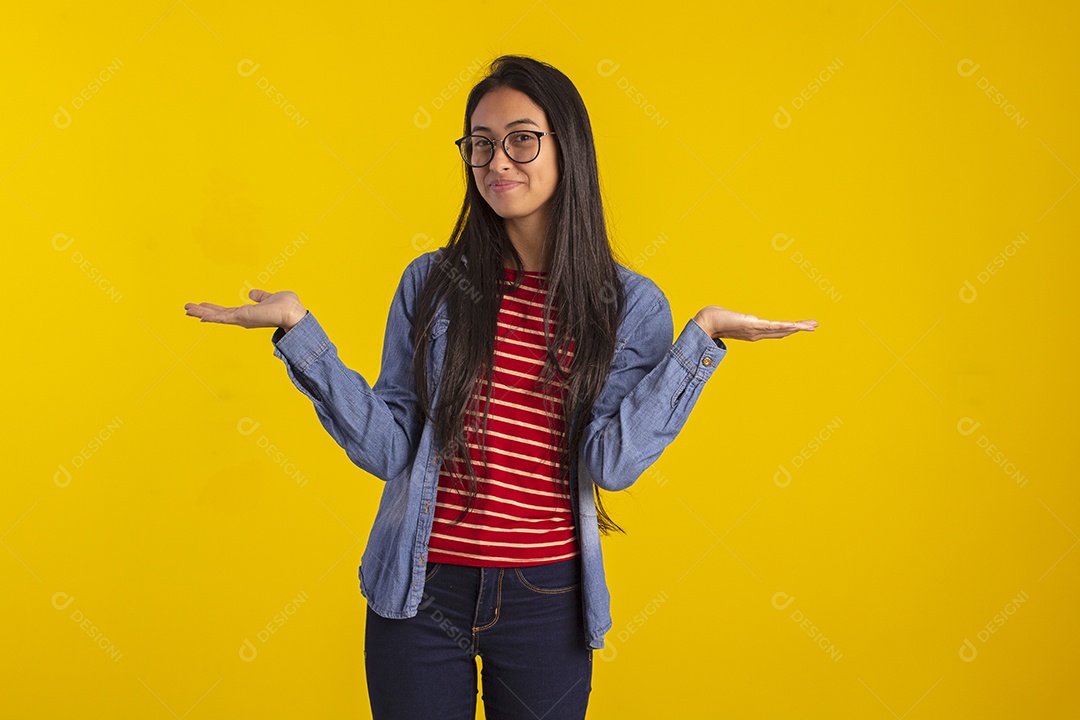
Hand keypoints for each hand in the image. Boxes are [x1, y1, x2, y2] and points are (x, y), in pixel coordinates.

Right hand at [184, 289, 306, 330]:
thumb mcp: (271, 297)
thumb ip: (261, 296)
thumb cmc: (287, 306)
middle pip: (218, 314)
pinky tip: (199, 315)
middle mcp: (242, 318)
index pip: (227, 311)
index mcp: (248, 313)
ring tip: (186, 309)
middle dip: (202, 311)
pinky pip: (221, 317)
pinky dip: (209, 316)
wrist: (292, 312)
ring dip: (201, 312)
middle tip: (187, 308)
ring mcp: (241, 319)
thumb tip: (252, 293)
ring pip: (216, 316)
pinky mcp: (241, 318)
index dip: (214, 309)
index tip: (202, 306)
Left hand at [693, 305, 816, 341]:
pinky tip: (795, 325)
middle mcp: (757, 334)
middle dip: (799, 328)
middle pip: (783, 332)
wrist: (706, 323)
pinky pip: (772, 326)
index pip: (776, 331)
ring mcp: (755, 331)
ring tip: (812, 325)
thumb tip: (732, 314)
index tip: (801, 326)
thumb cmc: (715, 319)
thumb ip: (735, 318)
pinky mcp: (752, 325)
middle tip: (815, 326)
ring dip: (798, 327)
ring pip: (781, 330)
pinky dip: (784, 326)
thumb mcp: (730, 319)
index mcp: (754, 332)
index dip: (790, 330)